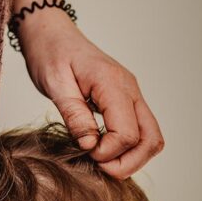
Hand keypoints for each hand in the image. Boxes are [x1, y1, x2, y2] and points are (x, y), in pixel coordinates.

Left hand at [17, 6, 164, 178]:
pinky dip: (129, 147)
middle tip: (98, 166)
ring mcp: (132, 94)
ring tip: (101, 161)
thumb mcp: (54, 85)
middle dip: (128, 163)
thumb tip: (90, 145)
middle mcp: (130, 89)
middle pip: (151, 140)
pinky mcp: (127, 100)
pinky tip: (104, 149)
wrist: (51, 34)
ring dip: (132, 158)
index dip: (108, 153)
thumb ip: (74, 115)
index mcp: (113, 84)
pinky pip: (141, 130)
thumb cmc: (50, 54)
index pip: (127, 133)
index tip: (85, 152)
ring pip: (151, 138)